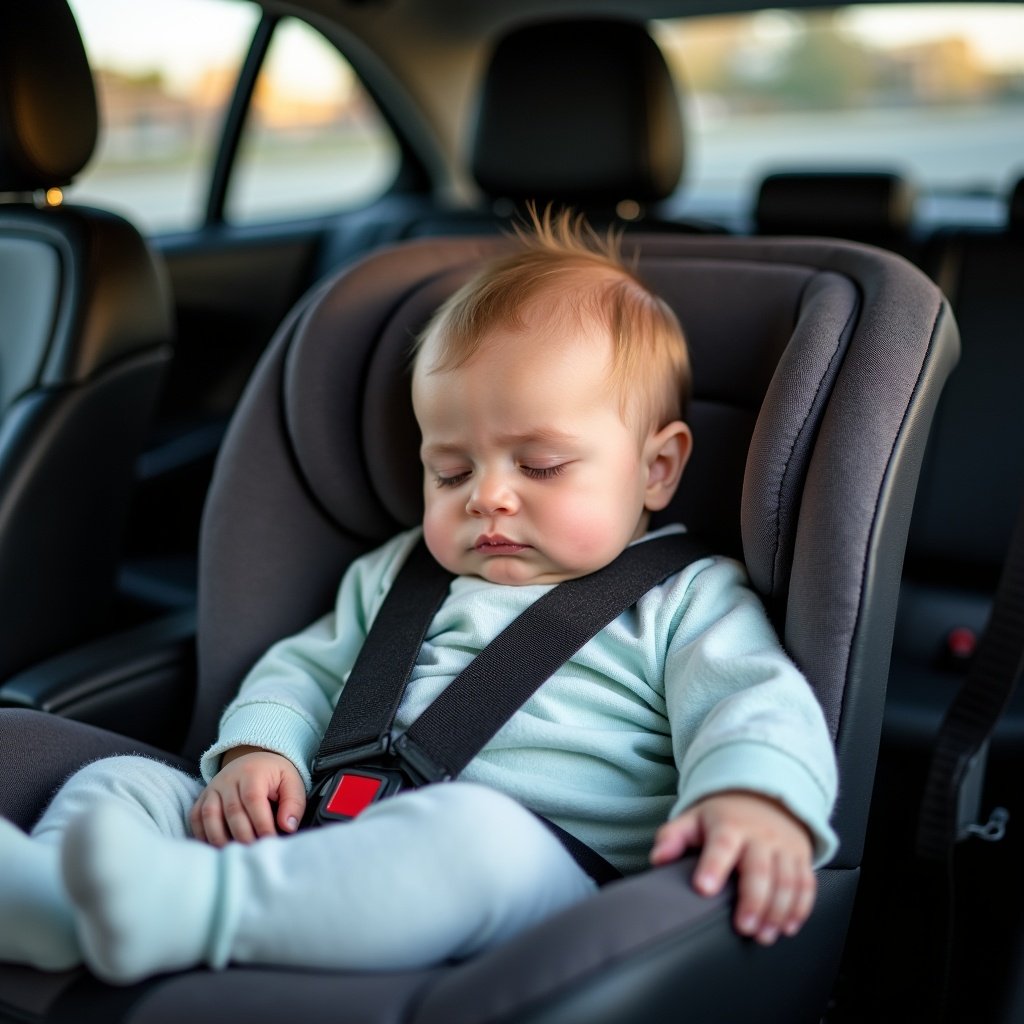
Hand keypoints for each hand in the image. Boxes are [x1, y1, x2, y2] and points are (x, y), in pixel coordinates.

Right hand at [190, 747, 306, 846]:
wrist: (255, 760)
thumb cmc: (276, 777)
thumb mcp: (292, 783)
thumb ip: (293, 804)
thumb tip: (288, 827)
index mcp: (253, 773)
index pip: (253, 800)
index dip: (261, 824)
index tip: (270, 842)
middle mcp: (229, 779)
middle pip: (232, 811)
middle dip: (243, 836)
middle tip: (254, 853)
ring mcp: (213, 788)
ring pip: (209, 815)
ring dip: (220, 838)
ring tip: (235, 854)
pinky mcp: (203, 797)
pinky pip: (196, 817)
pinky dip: (202, 835)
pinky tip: (215, 848)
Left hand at [650, 790, 815, 944]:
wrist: (762, 797)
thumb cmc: (722, 817)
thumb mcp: (694, 819)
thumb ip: (672, 837)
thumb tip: (657, 859)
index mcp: (729, 826)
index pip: (721, 845)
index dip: (713, 866)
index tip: (703, 888)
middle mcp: (760, 836)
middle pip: (760, 869)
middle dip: (753, 900)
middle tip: (743, 927)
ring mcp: (784, 847)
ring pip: (787, 880)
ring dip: (778, 911)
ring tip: (763, 936)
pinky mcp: (800, 858)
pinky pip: (806, 884)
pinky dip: (801, 908)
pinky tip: (787, 927)